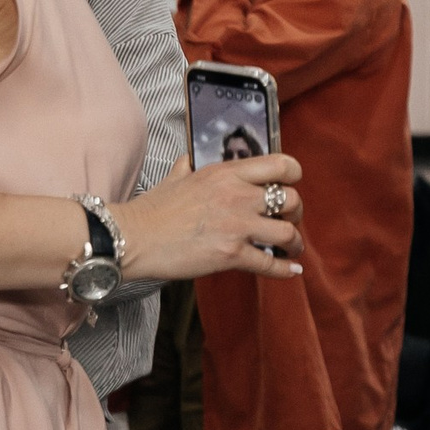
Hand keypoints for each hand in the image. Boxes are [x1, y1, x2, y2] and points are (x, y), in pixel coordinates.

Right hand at [112, 153, 306, 281]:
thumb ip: (188, 166)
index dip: (294, 175)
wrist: (133, 238)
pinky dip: (285, 270)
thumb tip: (189, 159)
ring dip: (295, 243)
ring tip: (291, 248)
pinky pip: (270, 263)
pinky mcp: (231, 255)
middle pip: (292, 199)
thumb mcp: (175, 176)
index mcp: (227, 173)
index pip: (281, 164)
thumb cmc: (152, 209)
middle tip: (289, 220)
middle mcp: (237, 195)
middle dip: (296, 212)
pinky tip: (291, 270)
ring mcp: (236, 225)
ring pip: (288, 232)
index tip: (292, 185)